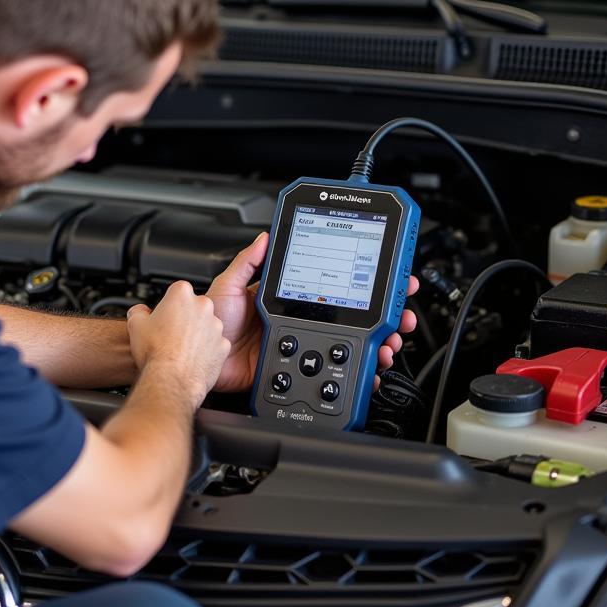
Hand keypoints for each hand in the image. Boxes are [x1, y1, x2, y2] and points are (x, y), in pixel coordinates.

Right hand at [127, 281, 229, 406]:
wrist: (170, 380)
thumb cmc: (155, 352)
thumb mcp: (135, 325)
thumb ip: (138, 312)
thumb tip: (139, 311)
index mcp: (181, 294)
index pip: (177, 291)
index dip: (169, 305)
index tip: (165, 315)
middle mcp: (203, 306)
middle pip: (194, 306)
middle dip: (185, 317)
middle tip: (171, 332)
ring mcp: (216, 326)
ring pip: (206, 325)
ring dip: (197, 333)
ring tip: (180, 349)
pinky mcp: (223, 345)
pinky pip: (215, 344)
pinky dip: (207, 350)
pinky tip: (192, 359)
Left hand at [206, 234, 419, 393]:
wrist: (204, 363)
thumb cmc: (213, 326)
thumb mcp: (227, 287)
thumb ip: (248, 263)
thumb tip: (267, 237)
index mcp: (287, 297)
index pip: (332, 285)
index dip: (360, 281)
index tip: (386, 276)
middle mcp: (301, 320)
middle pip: (351, 314)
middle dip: (384, 313)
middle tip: (402, 312)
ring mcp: (304, 344)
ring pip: (350, 342)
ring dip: (379, 341)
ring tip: (392, 339)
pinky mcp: (300, 367)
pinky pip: (334, 369)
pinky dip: (358, 370)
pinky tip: (372, 365)